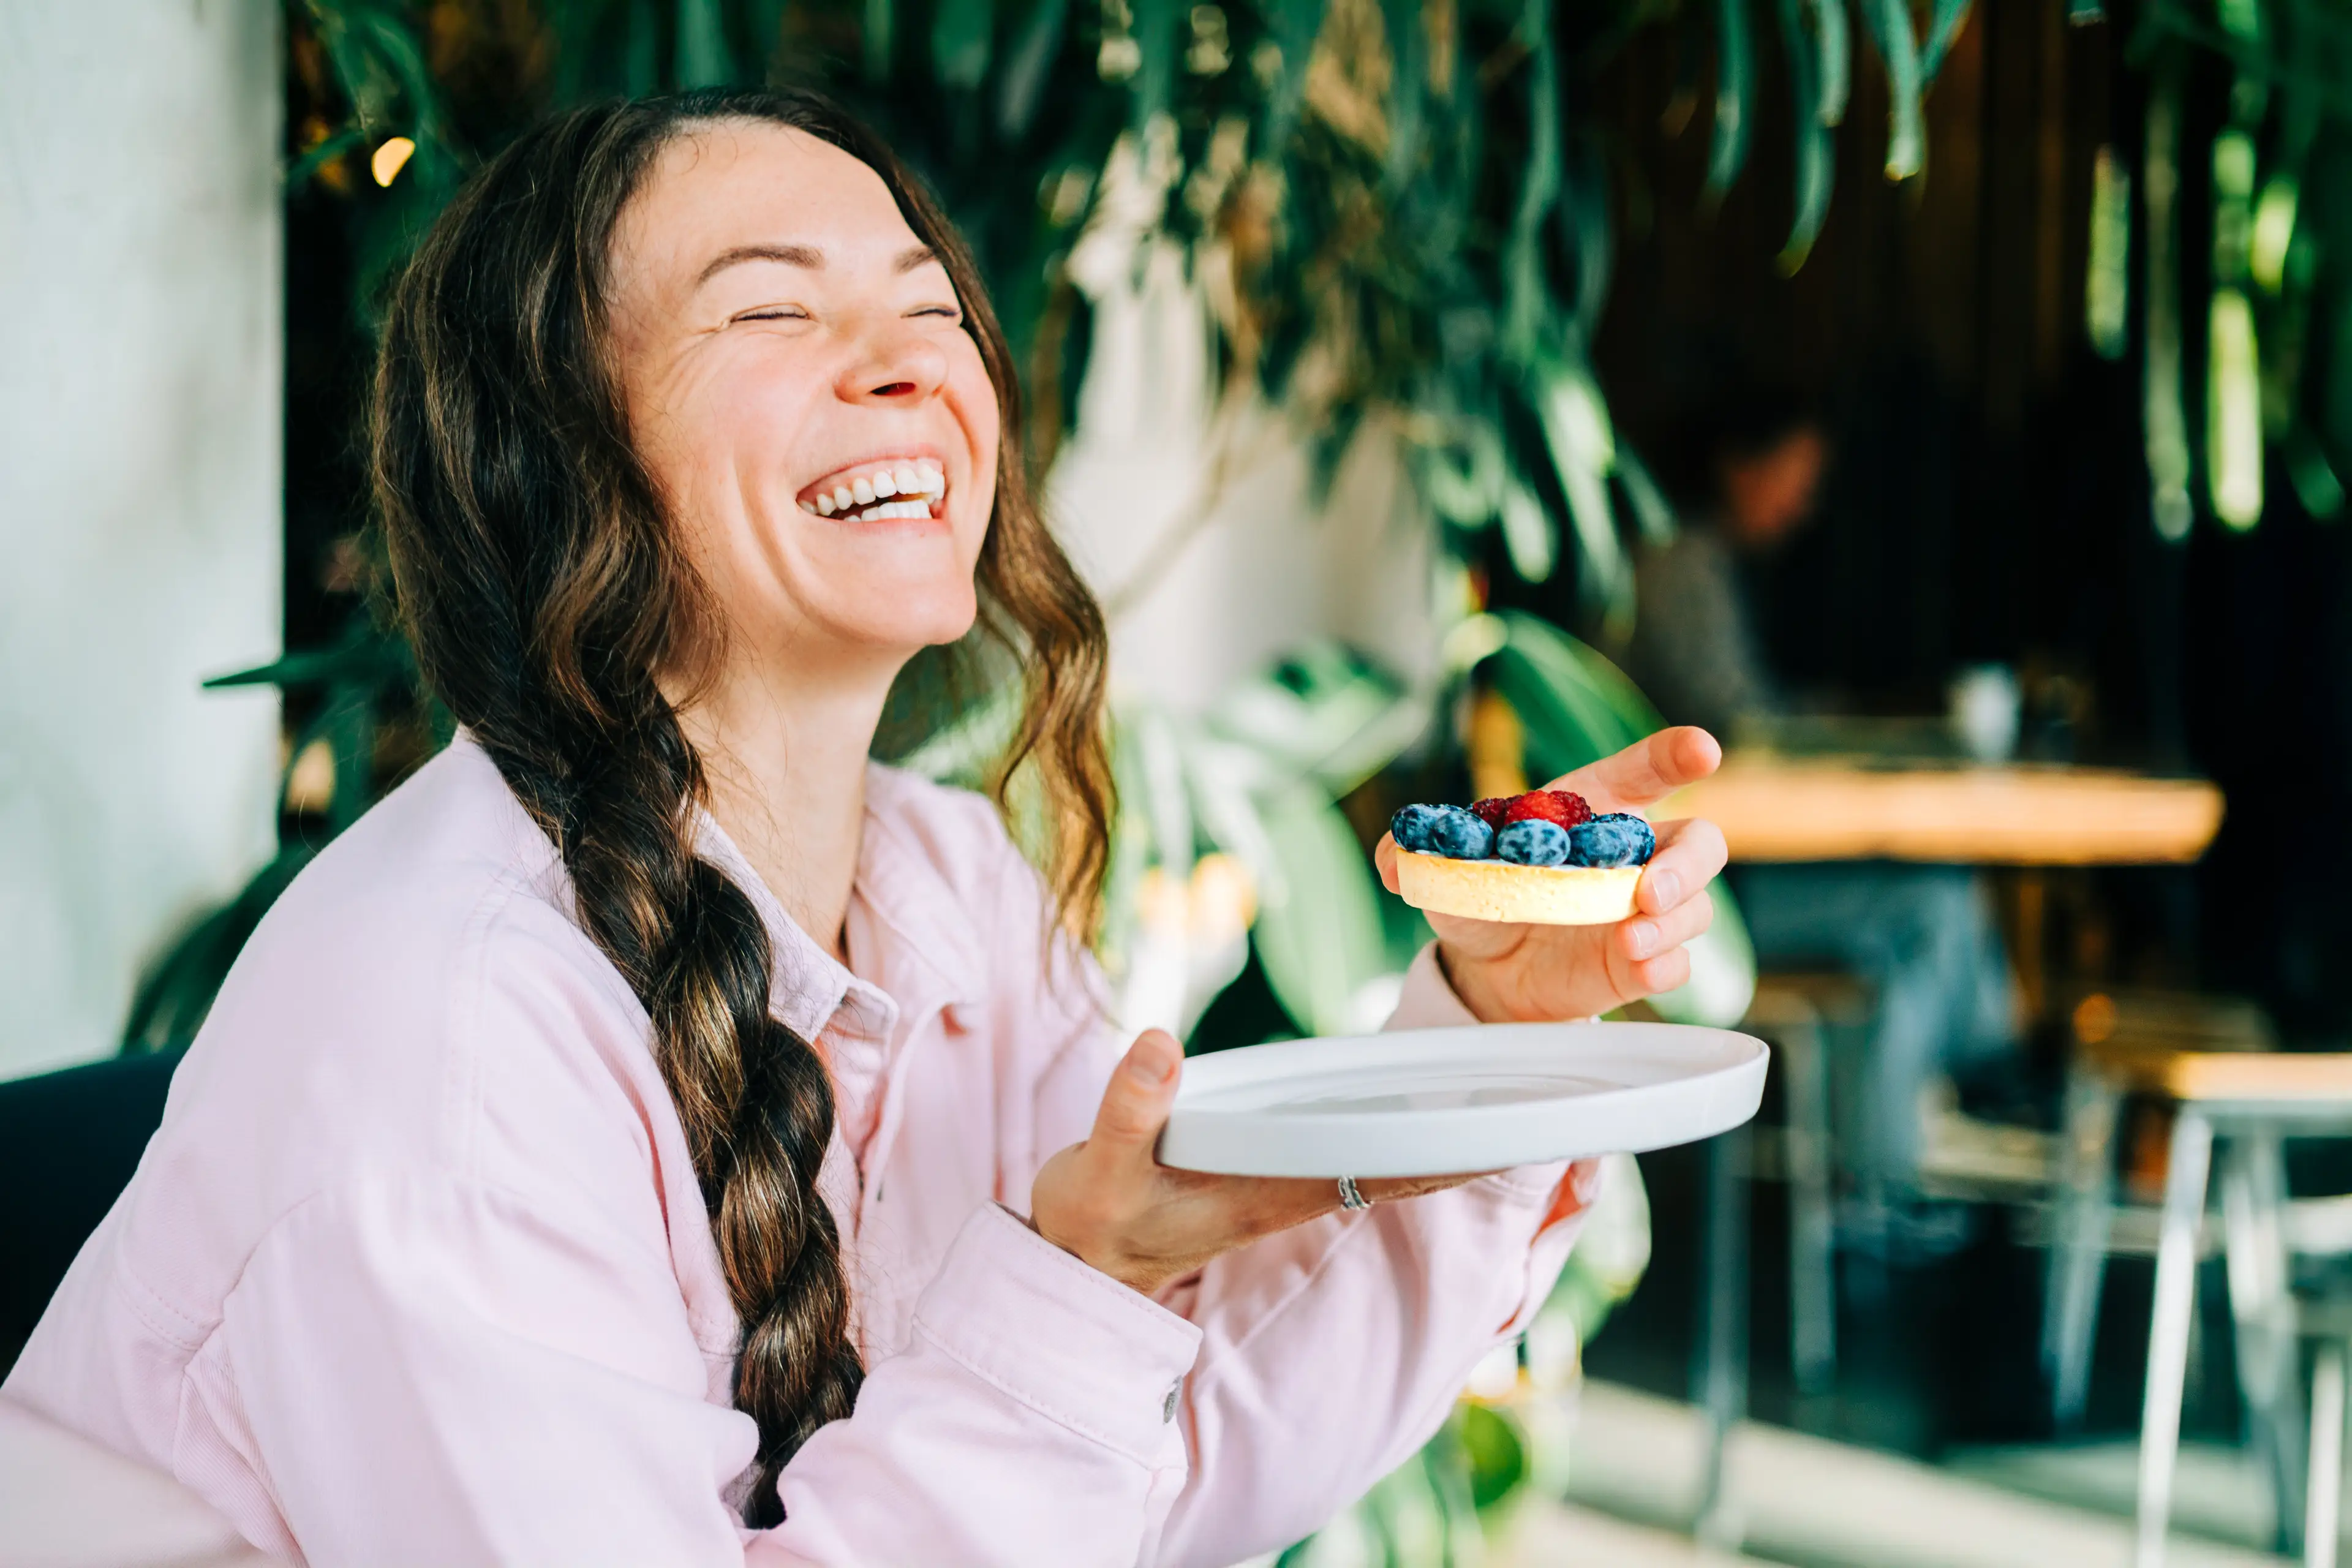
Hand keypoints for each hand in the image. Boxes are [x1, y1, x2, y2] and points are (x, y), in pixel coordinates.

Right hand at [1030, 1029, 1488, 1296]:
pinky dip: (1402, 1127)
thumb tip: (1159, 1044)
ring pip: (1388, 1154)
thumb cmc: (1096, 1219)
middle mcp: (1293, 1189)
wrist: (1082, 1261)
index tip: (1513, 1130)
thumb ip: (1130, 1108)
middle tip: (1550, 1098)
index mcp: (1269, 1192)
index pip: (1381, 1168)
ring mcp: (1287, 1182)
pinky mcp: (1273, 1172)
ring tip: (1517, 1089)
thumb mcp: (1100, 1169)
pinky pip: (1358, 1148)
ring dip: (1446, 1129)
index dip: (1447, 1151)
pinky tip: (1435, 1101)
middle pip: (1405, 1161)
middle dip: (1472, 1137)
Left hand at [1375, 726, 1729, 1022]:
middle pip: (1700, 843)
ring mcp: (1644, 914)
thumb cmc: (1480, 896)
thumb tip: (1394, 855)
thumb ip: (1414, 852)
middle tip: (1653, 887)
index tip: (1700, 749)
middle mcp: (1633, 858)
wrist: (1483, 967)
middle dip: (1689, 863)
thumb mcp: (1442, 869)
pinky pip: (1677, 964)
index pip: (1646, 771)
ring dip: (1670, 923)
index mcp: (1593, 810)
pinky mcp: (1641, 964)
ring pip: (1695, 909)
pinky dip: (1664, 965)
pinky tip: (1638, 965)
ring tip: (1629, 939)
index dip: (1675, 754)